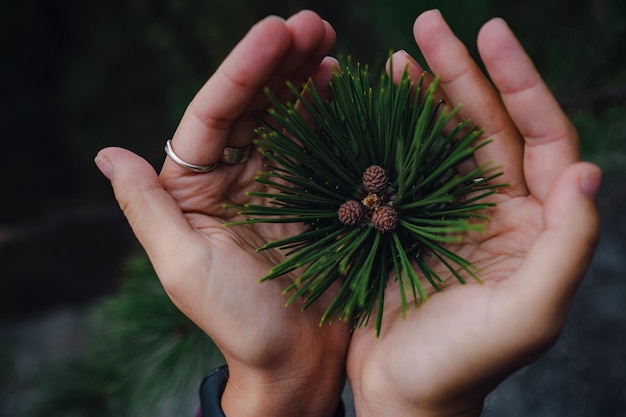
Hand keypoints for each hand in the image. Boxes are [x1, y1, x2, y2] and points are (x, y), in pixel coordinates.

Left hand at [95, 11, 349, 416]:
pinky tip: (342, 83)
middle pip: (253, 106)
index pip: (214, 116)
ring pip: (288, 117)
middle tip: (312, 23)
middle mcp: (234, 177)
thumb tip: (107, 155)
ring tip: (327, 40)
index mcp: (194, 189)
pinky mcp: (316, 195)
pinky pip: (321, 145)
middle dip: (279, 62)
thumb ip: (148, 210)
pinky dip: (331, 113)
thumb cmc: (237, 322)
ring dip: (306, 76)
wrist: (296, 360)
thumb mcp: (184, 268)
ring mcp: (278, 182)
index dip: (243, 72)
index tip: (275, 32)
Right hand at [346, 10, 600, 416]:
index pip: (541, 138)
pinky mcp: (407, 223)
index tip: (490, 36)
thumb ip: (566, 248)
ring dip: (423, 95)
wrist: (406, 394)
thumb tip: (584, 172)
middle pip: (487, 127)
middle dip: (462, 73)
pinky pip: (402, 166)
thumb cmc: (465, 365)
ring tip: (398, 55)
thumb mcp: (527, 316)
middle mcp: (496, 211)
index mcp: (534, 226)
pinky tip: (375, 104)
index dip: (521, 84)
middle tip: (429, 26)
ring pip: (442, 140)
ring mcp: (448, 213)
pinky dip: (389, 133)